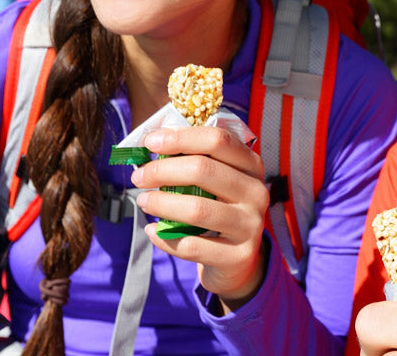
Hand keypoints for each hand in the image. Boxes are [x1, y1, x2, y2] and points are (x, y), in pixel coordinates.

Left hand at [131, 126, 269, 308]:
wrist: (238, 259)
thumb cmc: (219, 209)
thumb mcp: (218, 181)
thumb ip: (194, 160)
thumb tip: (152, 142)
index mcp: (251, 165)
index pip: (218, 140)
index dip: (180, 138)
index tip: (150, 142)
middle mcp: (256, 192)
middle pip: (204, 170)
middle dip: (163, 170)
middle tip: (139, 176)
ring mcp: (250, 225)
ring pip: (197, 209)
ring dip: (162, 203)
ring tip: (144, 201)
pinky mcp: (238, 256)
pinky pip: (192, 246)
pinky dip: (164, 238)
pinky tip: (152, 230)